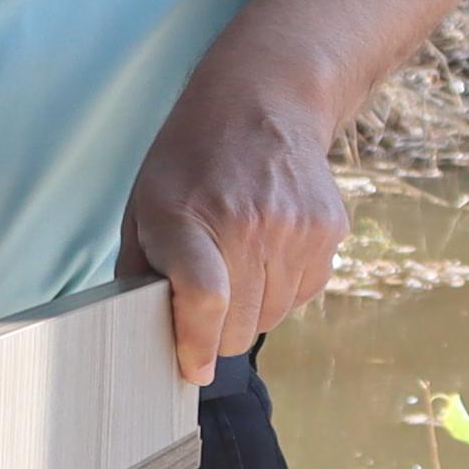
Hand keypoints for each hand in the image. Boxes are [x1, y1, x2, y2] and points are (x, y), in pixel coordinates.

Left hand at [119, 65, 349, 386]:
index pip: (202, 298)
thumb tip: (141, 338)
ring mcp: (296, 227)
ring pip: (271, 317)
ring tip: (235, 260)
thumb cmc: (190, 161)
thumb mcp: (144, 205)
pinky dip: (281, 287)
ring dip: (250, 307)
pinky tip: (266, 247)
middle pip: (239, 328)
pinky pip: (302, 294)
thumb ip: (140, 272)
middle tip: (204, 299)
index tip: (192, 367)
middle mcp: (248, 223)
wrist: (262, 101)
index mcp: (188, 215)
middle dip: (218, 330)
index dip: (197, 344)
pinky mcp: (329, 230)